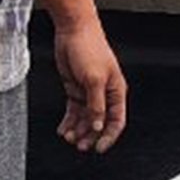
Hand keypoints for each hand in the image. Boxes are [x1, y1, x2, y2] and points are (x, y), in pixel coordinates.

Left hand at [52, 19, 127, 152]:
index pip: (116, 120)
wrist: (73, 30)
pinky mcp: (75, 88)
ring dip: (78, 129)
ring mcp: (89, 91)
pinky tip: (64, 128)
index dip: (109, 136)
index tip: (99, 148)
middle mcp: (103, 93)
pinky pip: (74, 110)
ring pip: (86, 118)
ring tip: (69, 137)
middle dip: (90, 135)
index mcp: (115, 91)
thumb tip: (98, 125)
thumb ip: (96, 105)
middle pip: (99, 122)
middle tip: (80, 145)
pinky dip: (69, 121)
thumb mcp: (94, 79)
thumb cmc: (90, 47)